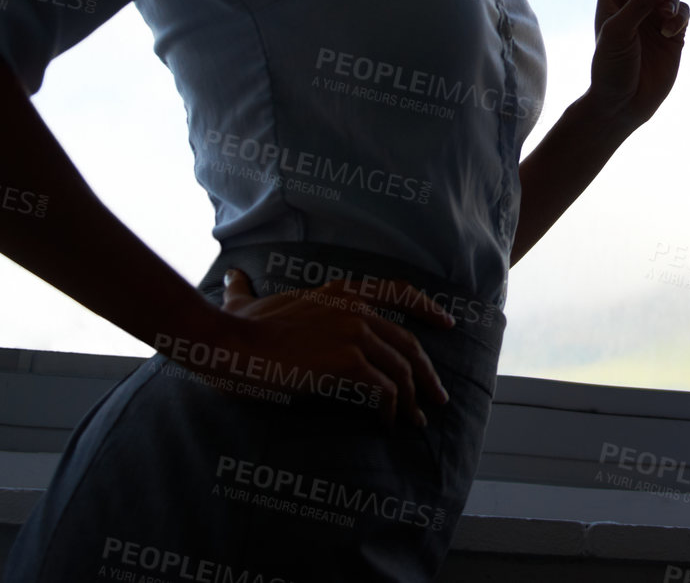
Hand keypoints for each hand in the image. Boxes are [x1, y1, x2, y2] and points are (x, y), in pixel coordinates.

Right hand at [209, 268, 454, 429]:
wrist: (228, 346)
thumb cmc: (233, 329)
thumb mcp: (245, 301)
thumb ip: (245, 291)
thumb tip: (232, 278)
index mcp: (342, 291)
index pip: (400, 291)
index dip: (427, 308)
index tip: (447, 323)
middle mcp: (357, 307)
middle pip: (408, 343)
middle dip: (427, 373)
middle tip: (437, 398)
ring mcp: (355, 332)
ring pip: (401, 370)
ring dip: (412, 400)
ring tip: (415, 422)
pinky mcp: (347, 362)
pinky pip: (384, 390)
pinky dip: (391, 410)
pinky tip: (387, 425)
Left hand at [583, 0, 689, 134]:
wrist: (622, 104)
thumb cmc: (609, 68)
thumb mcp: (618, 33)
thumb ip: (640, 3)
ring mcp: (655, 12)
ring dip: (674, 1)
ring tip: (665, 24)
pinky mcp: (674, 29)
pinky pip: (687, 8)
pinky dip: (681, 17)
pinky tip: (671, 34)